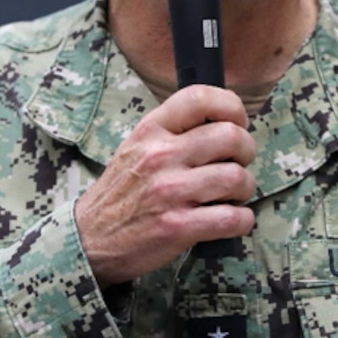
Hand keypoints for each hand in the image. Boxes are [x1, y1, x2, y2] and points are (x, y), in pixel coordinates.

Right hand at [74, 85, 256, 286]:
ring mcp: (170, 192)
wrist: (90, 239)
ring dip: (245, 189)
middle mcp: (160, 156)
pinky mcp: (178, 227)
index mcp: (150, 131)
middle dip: (247, 151)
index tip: (238, 123)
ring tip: (234, 195)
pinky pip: (233, 218)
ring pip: (237, 178)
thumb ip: (172, 132)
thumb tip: (222, 122)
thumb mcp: (135, 148)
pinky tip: (233, 219)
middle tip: (240, 163)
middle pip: (231, 137)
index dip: (231, 107)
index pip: (200, 98)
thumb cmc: (120, 193)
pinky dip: (242, 220)